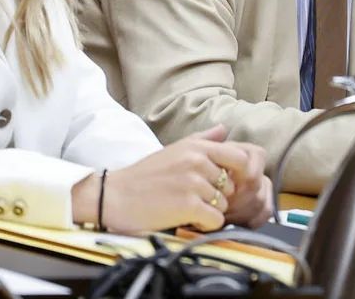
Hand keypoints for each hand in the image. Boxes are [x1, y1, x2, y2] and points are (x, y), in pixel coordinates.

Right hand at [73, 124, 266, 233]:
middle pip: (231, 186)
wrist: (114, 197)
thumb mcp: (173, 150)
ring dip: (208, 211)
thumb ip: (202, 139)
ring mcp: (193, 182)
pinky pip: (216, 221)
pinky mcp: (189, 205)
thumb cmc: (144, 176)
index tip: (221, 185)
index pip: (240, 158)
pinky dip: (204, 225)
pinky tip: (185, 219)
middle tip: (192, 198)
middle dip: (218, 197)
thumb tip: (224, 129)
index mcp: (195, 146)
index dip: (237, 175)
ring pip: (224, 205)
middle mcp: (196, 161)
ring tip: (183, 207)